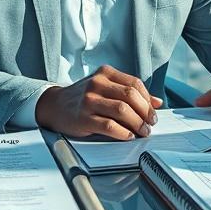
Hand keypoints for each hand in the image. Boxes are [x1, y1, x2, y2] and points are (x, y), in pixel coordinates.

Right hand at [35, 65, 163, 139]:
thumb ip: (129, 92)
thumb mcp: (105, 88)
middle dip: (145, 113)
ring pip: (122, 110)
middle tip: (150, 124)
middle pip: (131, 96)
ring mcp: (89, 100)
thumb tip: (156, 102)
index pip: (134, 84)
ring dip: (137, 124)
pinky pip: (109, 126)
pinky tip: (127, 136)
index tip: (153, 112)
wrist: (54, 105)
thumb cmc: (83, 98)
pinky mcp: (83, 117)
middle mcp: (97, 84)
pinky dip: (123, 133)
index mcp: (105, 73)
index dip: (148, 100)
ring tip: (142, 131)